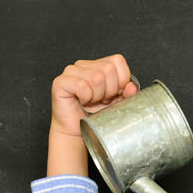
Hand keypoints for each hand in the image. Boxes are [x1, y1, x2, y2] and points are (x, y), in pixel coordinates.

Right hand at [46, 54, 138, 176]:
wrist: (77, 131)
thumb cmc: (95, 116)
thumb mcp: (117, 104)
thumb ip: (127, 94)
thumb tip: (131, 87)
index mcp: (98, 66)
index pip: (118, 61)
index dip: (122, 80)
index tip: (114, 95)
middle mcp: (84, 65)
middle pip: (108, 69)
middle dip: (110, 91)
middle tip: (101, 101)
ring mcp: (71, 71)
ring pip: (96, 77)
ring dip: (97, 96)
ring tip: (92, 102)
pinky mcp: (61, 81)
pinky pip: (81, 85)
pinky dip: (86, 97)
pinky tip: (82, 102)